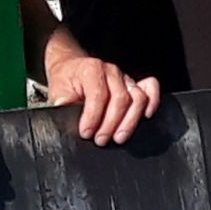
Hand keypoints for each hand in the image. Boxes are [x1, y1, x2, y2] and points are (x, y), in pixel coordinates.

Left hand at [46, 52, 160, 144]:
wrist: (72, 68)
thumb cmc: (66, 81)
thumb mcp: (57, 91)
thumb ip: (62, 104)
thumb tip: (64, 116)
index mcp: (91, 70)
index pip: (98, 95)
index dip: (93, 117)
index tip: (86, 133)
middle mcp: (111, 72)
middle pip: (121, 99)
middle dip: (111, 124)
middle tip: (101, 140)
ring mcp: (125, 78)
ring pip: (138, 98)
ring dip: (130, 121)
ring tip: (119, 137)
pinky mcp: (134, 84)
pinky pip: (150, 88)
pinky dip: (153, 102)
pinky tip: (146, 116)